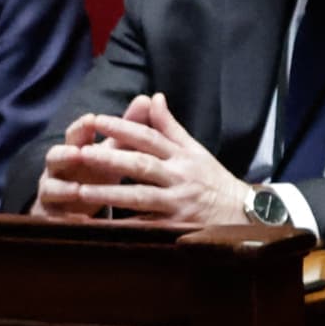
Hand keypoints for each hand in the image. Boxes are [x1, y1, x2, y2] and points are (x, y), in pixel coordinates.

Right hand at [31, 99, 150, 217]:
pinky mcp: (53, 217)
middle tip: (77, 153)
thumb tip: (146, 98)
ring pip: (50, 188)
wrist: (73, 206)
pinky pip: (56, 219)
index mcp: (75, 150)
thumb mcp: (112, 152)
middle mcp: (59, 169)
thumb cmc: (96, 173)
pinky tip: (81, 222)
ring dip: (63, 188)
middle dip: (64, 154)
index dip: (82, 127)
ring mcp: (53, 193)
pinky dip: (68, 220)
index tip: (92, 119)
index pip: (75, 134)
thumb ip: (126, 128)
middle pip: (54, 157)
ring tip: (77, 190)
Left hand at [53, 93, 251, 223]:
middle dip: (111, 158)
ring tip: (80, 191)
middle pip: (142, 164)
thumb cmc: (212, 180)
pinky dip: (122, 227)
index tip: (97, 120)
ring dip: (109, 194)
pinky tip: (99, 226)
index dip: (123, 128)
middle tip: (81, 152)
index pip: (149, 137)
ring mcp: (177, 204)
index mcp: (182, 155)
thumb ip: (170, 126)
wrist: (244, 215)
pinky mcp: (175, 228)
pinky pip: (145, 227)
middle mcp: (179, 177)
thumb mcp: (195, 150)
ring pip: (140, 197)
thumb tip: (153, 97)